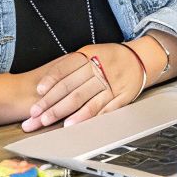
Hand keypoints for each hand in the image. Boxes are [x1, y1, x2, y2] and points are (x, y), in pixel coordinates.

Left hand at [22, 42, 146, 131]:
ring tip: (48, 121)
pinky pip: (102, 108)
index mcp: (89, 56)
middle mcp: (99, 69)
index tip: (37, 92)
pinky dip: (87, 117)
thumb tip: (46, 81)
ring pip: (84, 99)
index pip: (65, 69)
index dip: (50, 80)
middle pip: (70, 87)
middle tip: (35, 115)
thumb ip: (71, 65)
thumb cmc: (110, 57)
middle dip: (50, 103)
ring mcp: (110, 83)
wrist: (141, 58)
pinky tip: (73, 123)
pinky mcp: (120, 96)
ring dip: (64, 112)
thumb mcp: (91, 53)